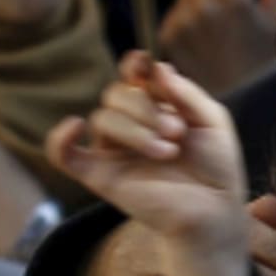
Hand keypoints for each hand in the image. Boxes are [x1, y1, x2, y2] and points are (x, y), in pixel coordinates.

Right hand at [50, 53, 250, 275]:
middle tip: (177, 133)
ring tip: (168, 151)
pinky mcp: (99, 176)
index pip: (133, 76)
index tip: (144, 65)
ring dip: (135, 130)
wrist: (215, 210)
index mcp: (156, 106)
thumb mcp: (213, 120)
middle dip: (146, 108)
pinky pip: (63, 155)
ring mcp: (113, 150)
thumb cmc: (216, 165)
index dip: (135, 65)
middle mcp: (130, 124)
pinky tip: (74, 126)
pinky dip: (59, 138)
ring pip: (102, 119)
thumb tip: (157, 67)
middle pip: (116, 95)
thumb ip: (186, 93)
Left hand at [158, 0, 275, 96]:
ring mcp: (181, 24)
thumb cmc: (274, 65)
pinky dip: (191, 22)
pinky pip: (177, 16)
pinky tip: (210, 44)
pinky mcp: (168, 39)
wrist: (244, 109)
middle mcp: (201, 8)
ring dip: (203, 4)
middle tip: (238, 15)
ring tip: (226, 35)